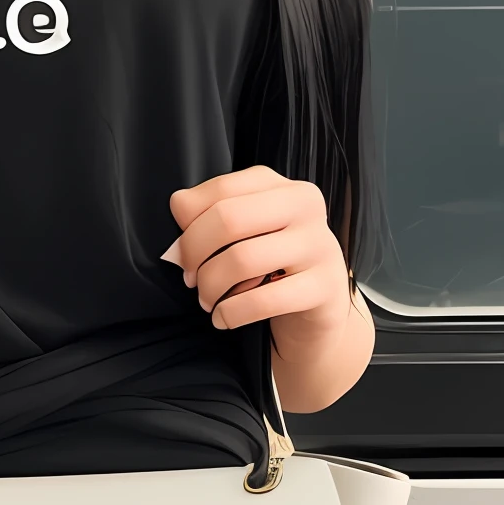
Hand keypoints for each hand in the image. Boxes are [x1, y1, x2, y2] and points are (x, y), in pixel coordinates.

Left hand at [165, 165, 354, 349]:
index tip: (181, 248)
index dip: (189, 221)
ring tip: (207, 300)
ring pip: (241, 259)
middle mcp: (305, 208)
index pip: (221, 189)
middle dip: (195, 253)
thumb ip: (215, 214)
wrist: (322, 305)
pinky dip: (231, 313)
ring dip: (211, 286)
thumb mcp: (250, 231)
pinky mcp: (323, 286)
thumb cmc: (277, 263)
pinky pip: (262, 300)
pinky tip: (223, 318)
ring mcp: (319, 245)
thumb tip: (180, 206)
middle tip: (190, 277)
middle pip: (228, 218)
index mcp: (282, 186)